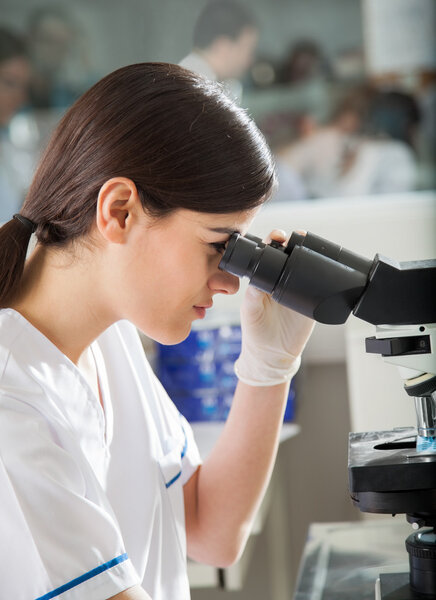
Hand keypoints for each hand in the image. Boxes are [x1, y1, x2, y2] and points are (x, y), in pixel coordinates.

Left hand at [235, 230, 314, 385]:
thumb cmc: (256, 332)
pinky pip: (319, 283)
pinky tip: (323, 261)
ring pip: (303, 264)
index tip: (275, 237)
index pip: (267, 254)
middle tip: (290, 237)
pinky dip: (322, 272)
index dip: (271, 242)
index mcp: (263, 279)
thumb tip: (259, 279)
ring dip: (306, 251)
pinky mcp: (311, 301)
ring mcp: (296, 289)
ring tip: (306, 242)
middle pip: (286, 254)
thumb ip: (254, 294)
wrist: (273, 355)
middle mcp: (280, 280)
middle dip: (289, 242)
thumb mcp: (251, 311)